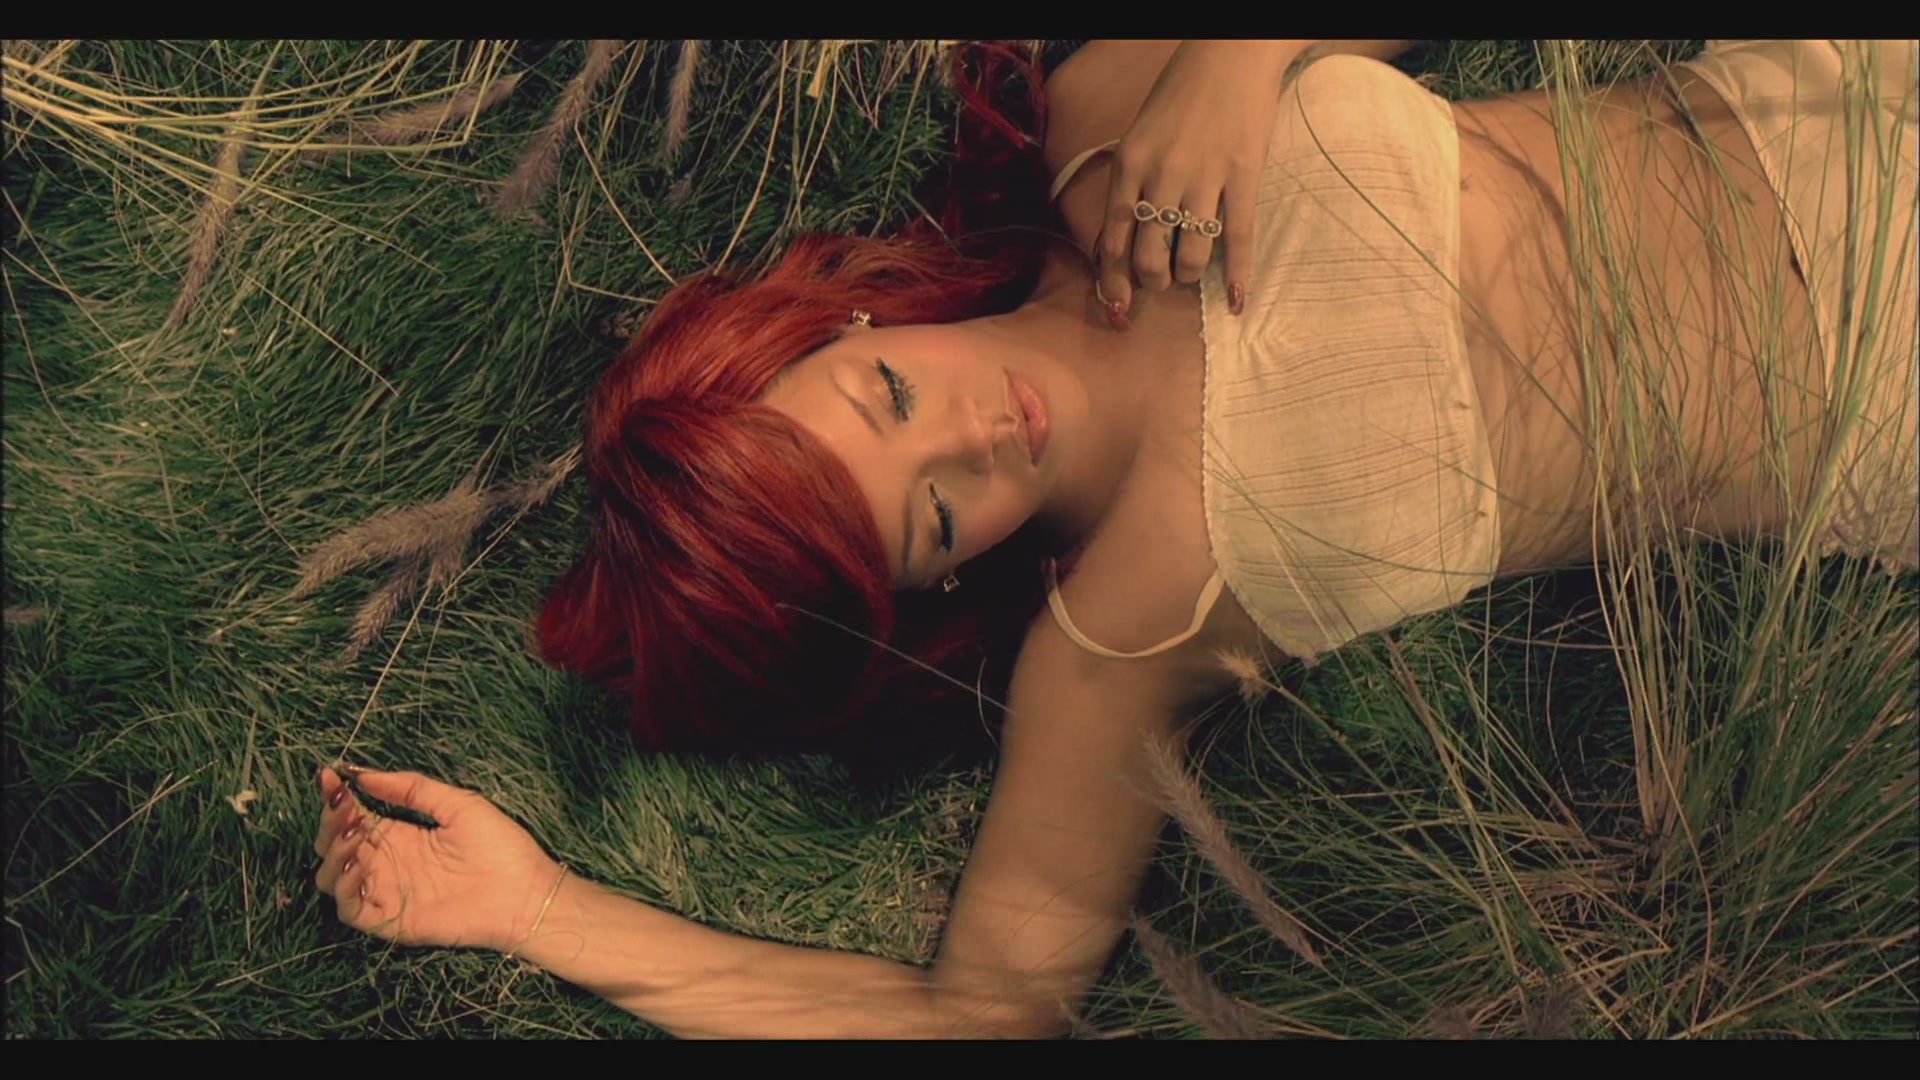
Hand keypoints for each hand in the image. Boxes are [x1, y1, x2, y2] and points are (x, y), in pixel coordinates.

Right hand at [313, 766, 562, 952]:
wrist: (525, 893)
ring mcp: (387, 893)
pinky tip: (361, 866)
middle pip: (334, 846)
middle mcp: (387, 864)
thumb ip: (413, 789)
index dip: (336, 798)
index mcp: (400, 836)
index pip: (353, 817)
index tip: (329, 776)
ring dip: (333, 854)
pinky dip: (345, 888)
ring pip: (332, 879)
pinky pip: (351, 910)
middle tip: (345, 809)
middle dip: (330, 824)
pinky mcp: (391, 921)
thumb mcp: (458, 804)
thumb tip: (365, 774)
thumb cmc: (501, 848)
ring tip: (354, 835)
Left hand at [1095, 41, 1298, 325]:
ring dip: (1188, 276)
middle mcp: (1161, 176)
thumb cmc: (1181, 92)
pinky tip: (1236, 299)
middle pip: (1149, 255)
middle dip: (1154, 280)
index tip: (1118, 306)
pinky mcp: (1243, 177)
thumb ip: (1132, 182)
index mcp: (1130, 164)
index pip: (1113, 237)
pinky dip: (1237, 274)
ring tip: (1191, 273)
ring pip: (1190, 254)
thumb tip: (1124, 234)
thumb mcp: (1139, 134)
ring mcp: (1204, 178)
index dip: (1113, 280)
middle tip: (1163, 279)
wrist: (1230, 53)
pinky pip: (1238, 237)